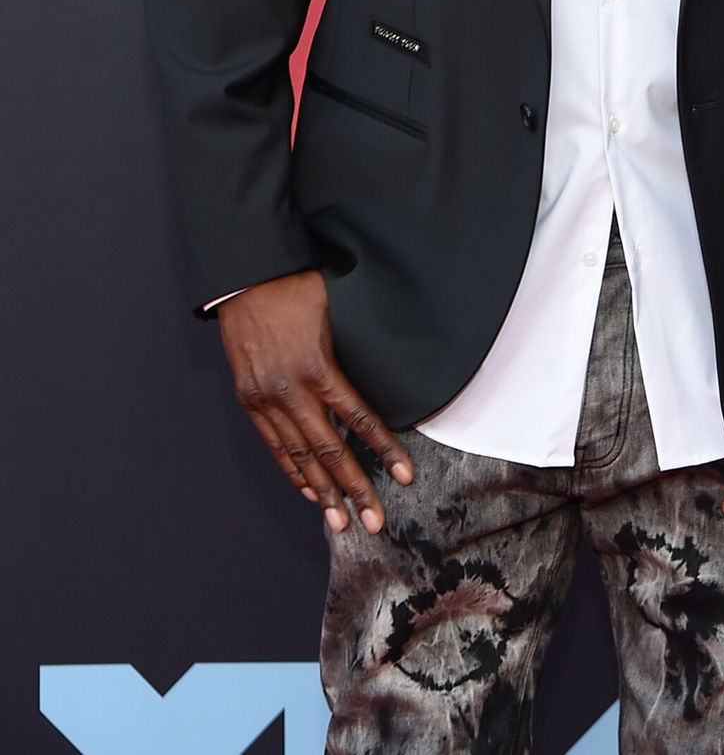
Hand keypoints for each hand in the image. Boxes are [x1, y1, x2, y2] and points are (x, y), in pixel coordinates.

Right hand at [217, 269, 412, 533]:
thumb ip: (350, 351)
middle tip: (375, 521)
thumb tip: (381, 372)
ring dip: (322, 492)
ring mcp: (265, 398)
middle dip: (354, 489)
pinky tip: (309, 491)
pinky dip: (292, 471)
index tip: (404, 475)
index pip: (357, 419)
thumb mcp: (334, 312)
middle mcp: (290, 390)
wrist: (244, 276)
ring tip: (341, 522)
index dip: (382, 450)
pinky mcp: (249, 399)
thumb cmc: (296, 285)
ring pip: (298, 456)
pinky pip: (274, 445)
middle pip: (328, 450)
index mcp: (317, 366)